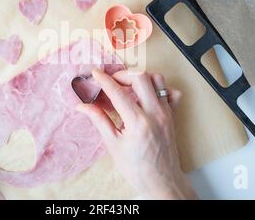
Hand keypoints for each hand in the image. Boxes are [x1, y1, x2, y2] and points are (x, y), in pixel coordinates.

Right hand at [77, 69, 196, 199]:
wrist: (161, 181)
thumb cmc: (136, 168)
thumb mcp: (113, 145)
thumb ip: (99, 120)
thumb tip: (82, 106)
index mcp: (137, 122)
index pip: (118, 92)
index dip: (104, 80)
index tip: (96, 73)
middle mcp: (155, 113)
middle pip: (140, 78)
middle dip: (123, 74)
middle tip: (112, 81)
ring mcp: (166, 113)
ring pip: (158, 80)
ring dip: (142, 77)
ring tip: (129, 86)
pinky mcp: (172, 115)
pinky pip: (171, 92)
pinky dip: (160, 88)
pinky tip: (148, 94)